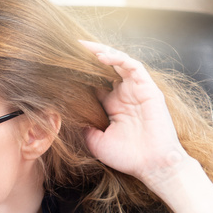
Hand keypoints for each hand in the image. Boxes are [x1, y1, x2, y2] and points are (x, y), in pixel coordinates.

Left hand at [78, 39, 212, 212]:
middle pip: (105, 68)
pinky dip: (119, 59)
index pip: (94, 82)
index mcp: (111, 105)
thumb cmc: (127, 157)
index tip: (60, 65)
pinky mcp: (148, 88)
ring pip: (119, 62)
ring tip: (84, 47)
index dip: (79, 72)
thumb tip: (66, 115)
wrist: (152, 166)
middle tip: (69, 47)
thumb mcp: (96, 141)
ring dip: (102, 53)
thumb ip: (83, 126)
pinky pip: (133, 67)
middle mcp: (124, 94)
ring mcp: (136, 90)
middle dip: (89, 57)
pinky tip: (103, 57)